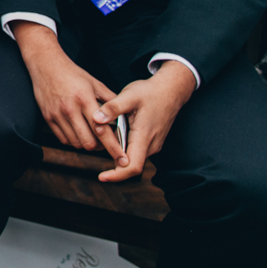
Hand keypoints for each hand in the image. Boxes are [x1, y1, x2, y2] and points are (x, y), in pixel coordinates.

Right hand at [13, 22, 126, 164]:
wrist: (46, 65)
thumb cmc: (73, 74)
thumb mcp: (95, 83)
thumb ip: (111, 100)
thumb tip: (126, 115)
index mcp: (85, 99)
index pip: (102, 130)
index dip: (114, 147)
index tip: (122, 159)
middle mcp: (70, 109)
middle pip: (88, 143)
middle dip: (100, 147)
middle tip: (106, 143)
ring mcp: (57, 115)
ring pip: (76, 143)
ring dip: (86, 144)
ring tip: (92, 136)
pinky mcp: (48, 118)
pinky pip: (63, 139)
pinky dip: (73, 140)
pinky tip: (79, 132)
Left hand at [92, 60, 196, 182]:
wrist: (170, 90)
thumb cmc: (150, 92)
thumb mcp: (129, 95)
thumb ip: (112, 108)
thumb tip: (95, 119)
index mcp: (144, 136)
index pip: (133, 166)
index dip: (117, 175)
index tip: (101, 177)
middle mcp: (151, 144)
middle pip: (131, 165)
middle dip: (114, 167)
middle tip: (96, 161)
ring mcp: (153, 144)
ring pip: (134, 157)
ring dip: (119, 156)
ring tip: (102, 144)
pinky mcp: (152, 140)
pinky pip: (137, 150)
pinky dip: (125, 149)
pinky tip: (114, 139)